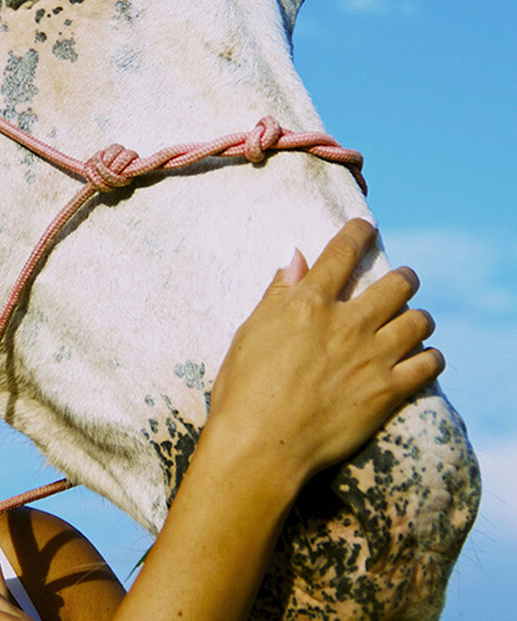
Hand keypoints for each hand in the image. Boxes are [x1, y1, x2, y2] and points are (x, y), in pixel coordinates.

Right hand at [207, 218, 442, 486]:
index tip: (366, 226)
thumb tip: (295, 258)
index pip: (342, 252)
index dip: (358, 232)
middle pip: (397, 283)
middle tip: (400, 282)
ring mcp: (372, 357)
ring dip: (417, 317)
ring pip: (420, 320)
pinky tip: (420, 359)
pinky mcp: (388, 391)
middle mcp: (346, 324)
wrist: (261, 446)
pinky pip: (430, 363)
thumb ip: (277, 294)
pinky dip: (429, 357)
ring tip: (411, 323)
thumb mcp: (249, 334)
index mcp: (308, 304)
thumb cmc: (243, 391)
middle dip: (403, 278)